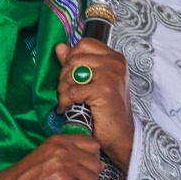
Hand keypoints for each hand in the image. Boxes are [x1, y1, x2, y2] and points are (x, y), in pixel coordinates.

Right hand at [0, 134, 101, 179]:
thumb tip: (94, 164)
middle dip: (91, 178)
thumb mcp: (44, 157)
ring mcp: (63, 166)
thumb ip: (65, 155)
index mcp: (57, 141)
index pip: (92, 144)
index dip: (92, 159)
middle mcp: (62, 149)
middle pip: (96, 163)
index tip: (84, 170)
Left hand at [56, 38, 134, 172]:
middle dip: (63, 77)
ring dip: (62, 90)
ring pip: (70, 74)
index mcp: (114, 57)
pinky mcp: (103, 90)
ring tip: (66, 101)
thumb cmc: (106, 109)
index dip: (71, 58)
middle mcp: (115, 63)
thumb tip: (59, 46)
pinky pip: (72, 92)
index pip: (83, 44)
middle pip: (73, 59)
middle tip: (64, 92)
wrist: (121, 135)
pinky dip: (65, 102)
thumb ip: (75, 62)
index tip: (70, 74)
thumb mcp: (92, 81)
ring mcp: (110, 75)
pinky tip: (67, 108)